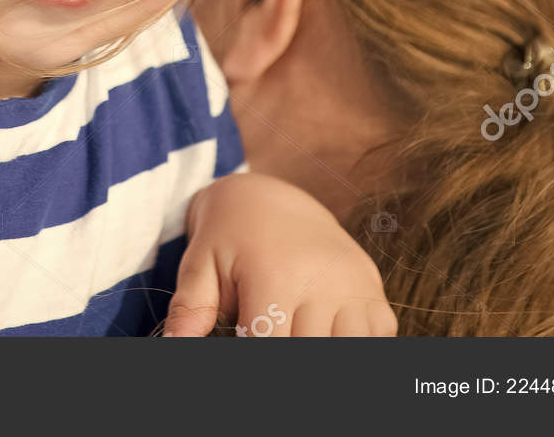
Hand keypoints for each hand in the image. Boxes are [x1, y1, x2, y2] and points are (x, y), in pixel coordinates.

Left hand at [163, 172, 395, 336]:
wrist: (269, 196)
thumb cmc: (227, 236)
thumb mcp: (199, 264)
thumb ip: (190, 309)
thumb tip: (173, 347)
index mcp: (275, 276)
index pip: (271, 347)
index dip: (257, 355)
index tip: (244, 342)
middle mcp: (322, 279)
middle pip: (312, 351)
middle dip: (287, 351)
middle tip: (270, 333)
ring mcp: (353, 283)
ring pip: (352, 348)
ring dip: (325, 349)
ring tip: (297, 331)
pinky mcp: (372, 285)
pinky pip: (380, 334)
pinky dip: (358, 342)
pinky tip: (328, 331)